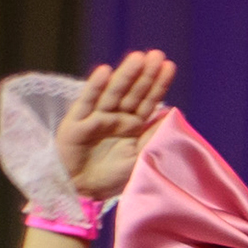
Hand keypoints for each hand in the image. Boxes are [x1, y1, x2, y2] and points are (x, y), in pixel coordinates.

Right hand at [56, 50, 176, 200]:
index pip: (147, 101)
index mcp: (131, 126)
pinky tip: (104, 72)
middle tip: (156, 55)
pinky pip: (86, 102)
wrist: (79, 192)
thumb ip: (153, 138)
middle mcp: (115, 118)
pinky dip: (94, 87)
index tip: (168, 65)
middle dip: (144, 74)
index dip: (157, 84)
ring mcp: (96, 118)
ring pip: (112, 93)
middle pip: (132, 93)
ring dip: (124, 75)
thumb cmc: (110, 178)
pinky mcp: (76, 122)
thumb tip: (172, 115)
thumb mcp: (138, 160)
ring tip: (137, 58)